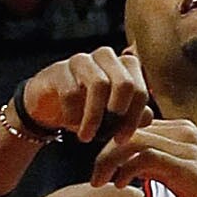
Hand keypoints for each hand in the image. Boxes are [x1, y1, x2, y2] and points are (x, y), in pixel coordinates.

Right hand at [18, 46, 148, 146]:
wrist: (48, 107)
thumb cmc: (86, 109)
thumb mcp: (112, 117)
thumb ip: (133, 115)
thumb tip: (147, 117)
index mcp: (125, 66)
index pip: (140, 90)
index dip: (134, 118)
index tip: (122, 139)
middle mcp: (106, 58)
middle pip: (124, 83)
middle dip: (118, 114)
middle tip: (108, 136)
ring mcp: (82, 60)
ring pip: (99, 84)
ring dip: (94, 117)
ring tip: (87, 137)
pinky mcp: (59, 70)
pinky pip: (71, 92)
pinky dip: (73, 114)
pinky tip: (71, 124)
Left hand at [90, 113, 196, 196]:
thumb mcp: (182, 176)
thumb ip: (159, 166)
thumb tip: (131, 168)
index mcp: (183, 131)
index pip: (137, 126)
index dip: (113, 144)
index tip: (102, 165)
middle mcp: (184, 132)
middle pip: (130, 129)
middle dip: (105, 152)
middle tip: (95, 176)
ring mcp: (186, 146)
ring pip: (131, 139)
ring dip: (109, 160)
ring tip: (100, 181)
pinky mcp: (185, 165)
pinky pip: (143, 157)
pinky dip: (125, 169)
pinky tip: (120, 184)